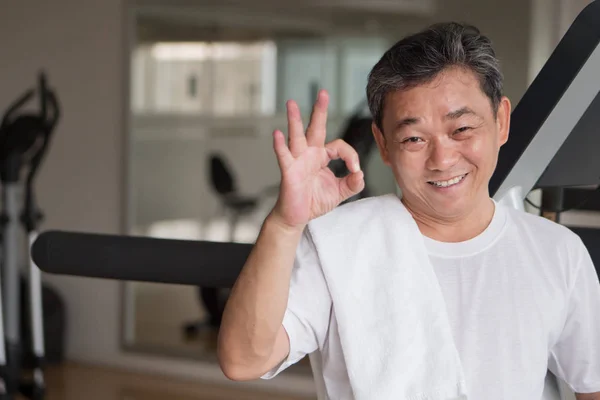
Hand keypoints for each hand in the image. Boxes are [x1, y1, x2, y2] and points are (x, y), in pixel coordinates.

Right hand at [270, 90, 364, 229]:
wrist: (298, 217)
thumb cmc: (314, 202)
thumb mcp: (339, 192)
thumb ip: (353, 183)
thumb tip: (361, 174)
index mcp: (322, 157)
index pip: (339, 147)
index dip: (350, 156)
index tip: (355, 170)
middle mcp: (309, 154)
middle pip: (316, 128)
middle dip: (320, 111)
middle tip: (323, 93)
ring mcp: (297, 161)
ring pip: (296, 137)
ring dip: (294, 120)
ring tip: (291, 103)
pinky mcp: (288, 172)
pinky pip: (284, 156)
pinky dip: (280, 146)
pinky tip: (277, 134)